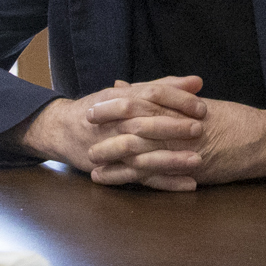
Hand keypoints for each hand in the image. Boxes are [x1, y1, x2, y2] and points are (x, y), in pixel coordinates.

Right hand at [19, 77, 208, 175]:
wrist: (63, 129)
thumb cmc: (102, 108)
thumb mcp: (128, 92)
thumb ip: (163, 87)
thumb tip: (197, 82)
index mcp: (123, 100)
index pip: (152, 95)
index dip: (178, 100)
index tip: (201, 106)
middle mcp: (118, 123)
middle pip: (147, 123)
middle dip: (174, 127)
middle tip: (200, 129)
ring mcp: (114, 148)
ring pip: (144, 154)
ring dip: (171, 158)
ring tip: (198, 160)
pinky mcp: (114, 169)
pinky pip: (142, 178)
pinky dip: (165, 182)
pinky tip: (188, 184)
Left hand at [83, 77, 265, 192]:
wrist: (262, 140)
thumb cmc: (234, 120)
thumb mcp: (198, 103)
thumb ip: (166, 96)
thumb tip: (131, 87)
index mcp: (179, 107)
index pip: (141, 102)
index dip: (115, 105)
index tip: (94, 105)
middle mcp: (177, 126)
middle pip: (133, 126)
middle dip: (106, 129)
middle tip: (83, 130)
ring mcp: (181, 149)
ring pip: (138, 152)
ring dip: (112, 156)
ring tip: (90, 159)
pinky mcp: (186, 170)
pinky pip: (151, 175)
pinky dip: (128, 177)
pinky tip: (110, 180)